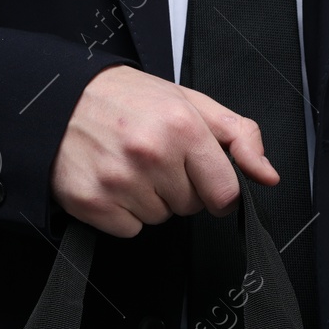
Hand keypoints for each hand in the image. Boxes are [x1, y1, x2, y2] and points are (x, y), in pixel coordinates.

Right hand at [51, 64, 278, 236]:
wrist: (60, 98)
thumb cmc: (129, 100)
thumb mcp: (191, 103)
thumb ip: (239, 136)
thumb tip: (267, 175)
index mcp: (182, 126)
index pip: (225, 193)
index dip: (216, 190)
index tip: (201, 177)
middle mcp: (150, 153)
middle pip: (191, 207)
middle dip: (178, 187)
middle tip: (153, 157)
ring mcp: (119, 180)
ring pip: (160, 219)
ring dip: (149, 199)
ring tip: (129, 165)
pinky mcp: (92, 202)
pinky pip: (129, 230)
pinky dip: (122, 212)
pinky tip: (111, 181)